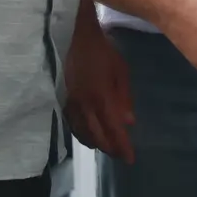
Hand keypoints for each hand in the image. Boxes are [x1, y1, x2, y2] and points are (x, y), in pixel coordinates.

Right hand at [64, 16, 134, 161]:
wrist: (77, 37)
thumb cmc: (104, 52)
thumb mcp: (121, 71)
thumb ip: (124, 98)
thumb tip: (129, 123)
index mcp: (101, 97)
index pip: (113, 128)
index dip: (122, 146)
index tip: (130, 159)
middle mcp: (85, 104)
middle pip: (97, 135)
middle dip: (110, 148)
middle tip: (121, 156)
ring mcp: (73, 103)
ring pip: (83, 132)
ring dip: (96, 144)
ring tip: (107, 149)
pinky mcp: (66, 99)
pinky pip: (73, 124)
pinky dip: (81, 134)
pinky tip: (87, 137)